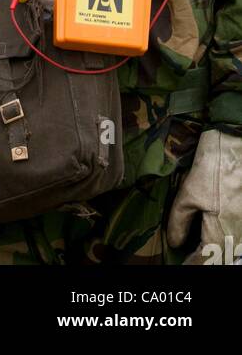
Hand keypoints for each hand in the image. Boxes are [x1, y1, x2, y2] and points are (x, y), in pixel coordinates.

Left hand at [167, 130, 241, 262]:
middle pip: (218, 259)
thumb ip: (179, 222)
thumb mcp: (189, 193)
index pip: (203, 263)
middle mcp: (237, 240)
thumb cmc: (214, 169)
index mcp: (221, 237)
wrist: (239, 147)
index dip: (188, 263)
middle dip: (201, 258)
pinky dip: (223, 238)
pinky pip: (235, 237)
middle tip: (186, 253)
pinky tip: (212, 229)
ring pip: (228, 250)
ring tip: (197, 244)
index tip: (178, 262)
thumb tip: (174, 243)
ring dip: (213, 250)